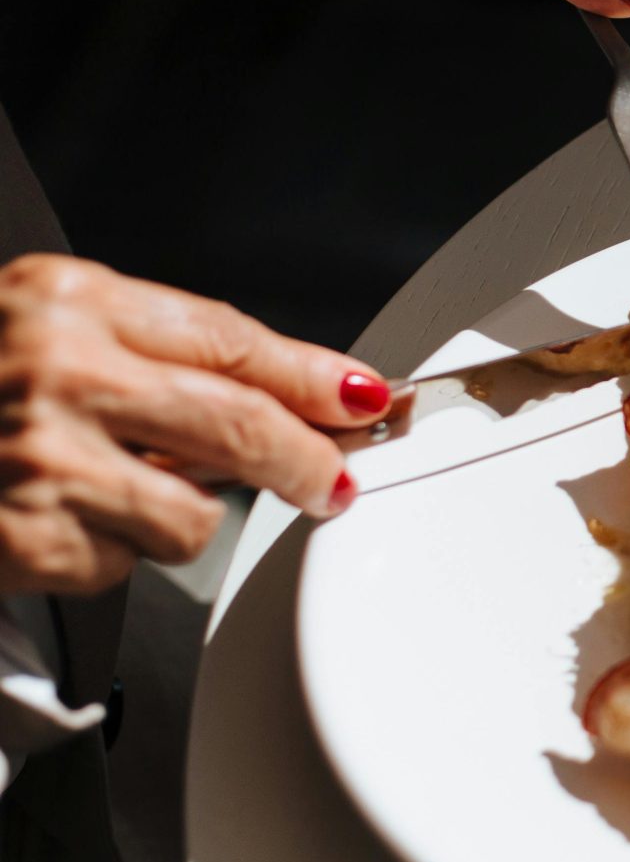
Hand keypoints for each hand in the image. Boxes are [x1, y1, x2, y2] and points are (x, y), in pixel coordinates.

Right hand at [0, 256, 385, 595]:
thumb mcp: (46, 331)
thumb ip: (155, 355)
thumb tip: (299, 399)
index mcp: (67, 299)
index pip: (232, 339)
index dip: (313, 377)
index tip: (364, 401)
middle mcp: (56, 369)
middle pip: (239, 423)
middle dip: (304, 460)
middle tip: (331, 482)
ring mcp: (38, 456)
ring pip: (192, 512)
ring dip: (177, 517)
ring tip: (113, 495)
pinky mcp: (25, 537)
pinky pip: (123, 562)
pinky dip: (106, 554)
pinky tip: (56, 523)